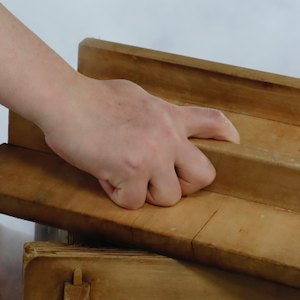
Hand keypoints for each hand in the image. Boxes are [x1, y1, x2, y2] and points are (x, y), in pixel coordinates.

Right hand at [40, 77, 239, 209]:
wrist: (65, 100)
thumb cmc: (91, 96)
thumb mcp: (134, 97)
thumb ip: (151, 115)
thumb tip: (151, 121)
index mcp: (169, 116)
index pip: (212, 122)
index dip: (227, 136)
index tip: (233, 143)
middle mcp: (168, 136)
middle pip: (204, 175)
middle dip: (183, 185)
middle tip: (158, 180)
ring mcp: (152, 155)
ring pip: (169, 198)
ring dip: (145, 194)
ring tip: (122, 175)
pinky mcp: (131, 172)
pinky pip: (133, 203)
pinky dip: (117, 195)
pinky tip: (103, 174)